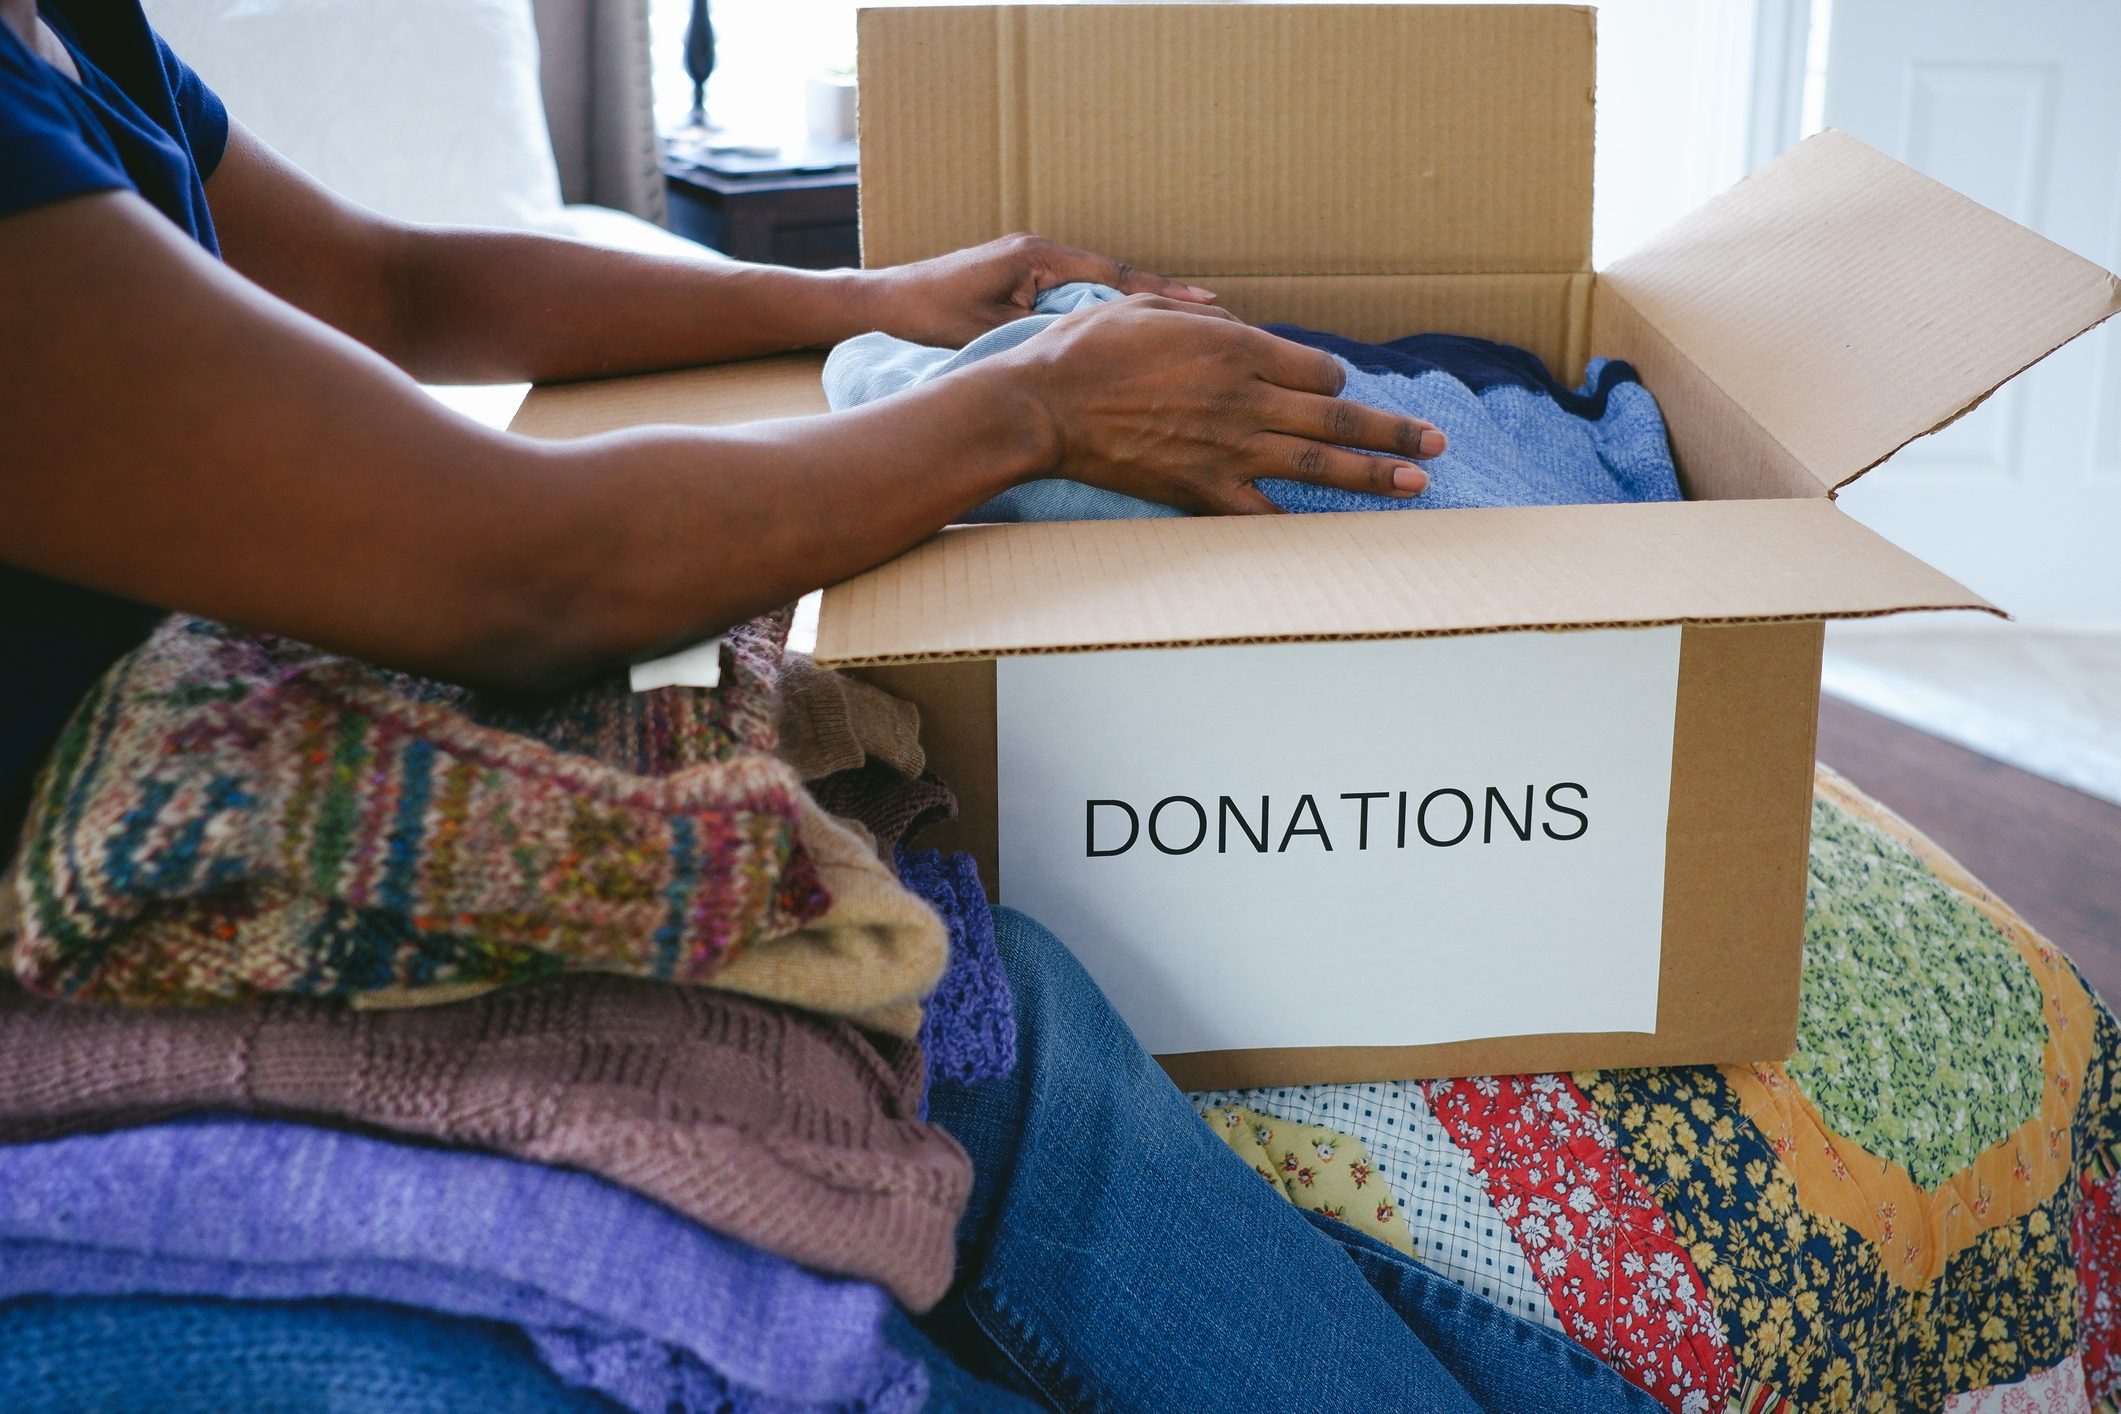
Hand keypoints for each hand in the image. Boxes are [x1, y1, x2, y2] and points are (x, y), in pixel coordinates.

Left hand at [854, 232, 1217, 346]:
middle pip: (1117, 275)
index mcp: (1037, 258)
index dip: (1162, 295)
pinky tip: (1137, 325)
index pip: (1115, 275)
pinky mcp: (1023, 276)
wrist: (884, 300)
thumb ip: (1039, 332)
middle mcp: (1041, 252)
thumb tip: (1092, 341)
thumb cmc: (929, 317)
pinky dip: (1111, 306)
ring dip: (1142, 302)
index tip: (1207, 305)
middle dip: (1165, 297)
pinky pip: (1080, 290)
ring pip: (1101, 283)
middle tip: (1219, 313)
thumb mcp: (987, 331)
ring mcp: (1032, 262)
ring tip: (1193, 319)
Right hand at [987, 294, 1447, 514]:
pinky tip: (1335, 534)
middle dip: (1393, 428)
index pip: (1317, 367)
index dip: (1333, 377)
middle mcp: (1245, 397)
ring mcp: (1228, 447)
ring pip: (1319, 461)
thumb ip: (1198, 317)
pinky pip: (1264, 513)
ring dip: (1374, 472)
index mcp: (1236, 347)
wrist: (1043, 404)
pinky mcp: (1202, 489)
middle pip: (1338, 413)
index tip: (1333, 387)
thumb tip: (1230, 320)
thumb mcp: (1145, 305)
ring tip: (1418, 482)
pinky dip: (1301, 525)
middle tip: (1436, 442)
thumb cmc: (1085, 349)